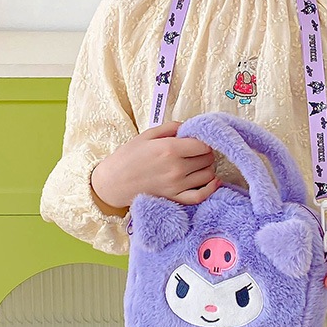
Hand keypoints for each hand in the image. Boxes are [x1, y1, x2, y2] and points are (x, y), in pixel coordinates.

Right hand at [91, 121, 220, 208]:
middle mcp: (176, 168)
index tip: (198, 140)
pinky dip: (210, 189)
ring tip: (199, 164)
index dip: (204, 141)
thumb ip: (171, 128)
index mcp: (170, 149)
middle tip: (197, 151)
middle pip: (207, 159)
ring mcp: (176, 186)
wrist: (113, 183)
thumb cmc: (128, 156)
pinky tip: (213, 181)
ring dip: (207, 168)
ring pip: (207, 175)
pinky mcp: (174, 198)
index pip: (203, 145)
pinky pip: (200, 196)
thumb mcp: (147, 134)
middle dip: (206, 153)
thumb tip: (189, 128)